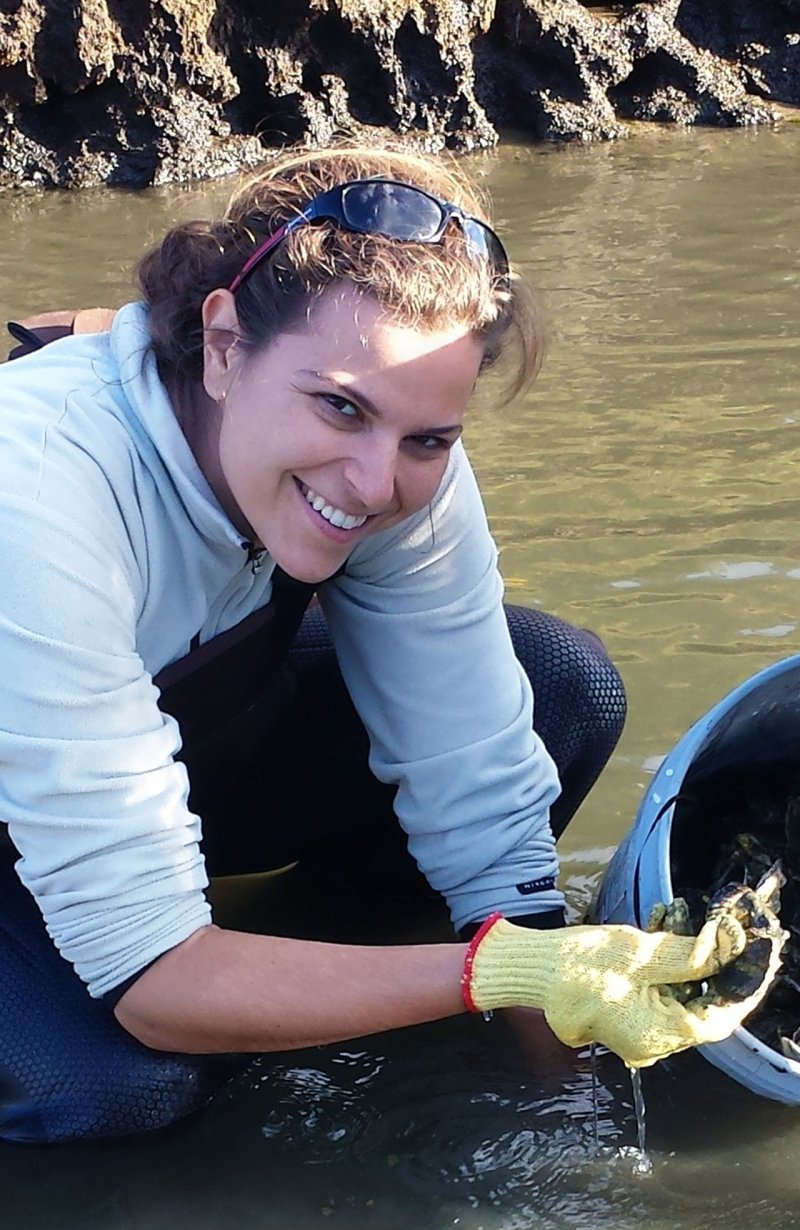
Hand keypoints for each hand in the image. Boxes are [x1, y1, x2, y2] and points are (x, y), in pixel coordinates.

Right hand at [462, 912, 751, 1067]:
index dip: (731, 988)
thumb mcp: (638, 953)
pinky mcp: (621, 1022)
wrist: (532, 967)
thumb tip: (725, 953)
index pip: (714, 1020)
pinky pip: (652, 999)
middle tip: (693, 927)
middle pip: (693, 1007)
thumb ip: (687, 958)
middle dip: (697, 967)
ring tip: (665, 922)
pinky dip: (656, 972)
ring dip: (675, 964)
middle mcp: (649, 1045)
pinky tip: (648, 938)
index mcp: (656, 1035)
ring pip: (672, 999)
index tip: (737, 956)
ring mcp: (633, 1036)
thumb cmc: (578, 963)